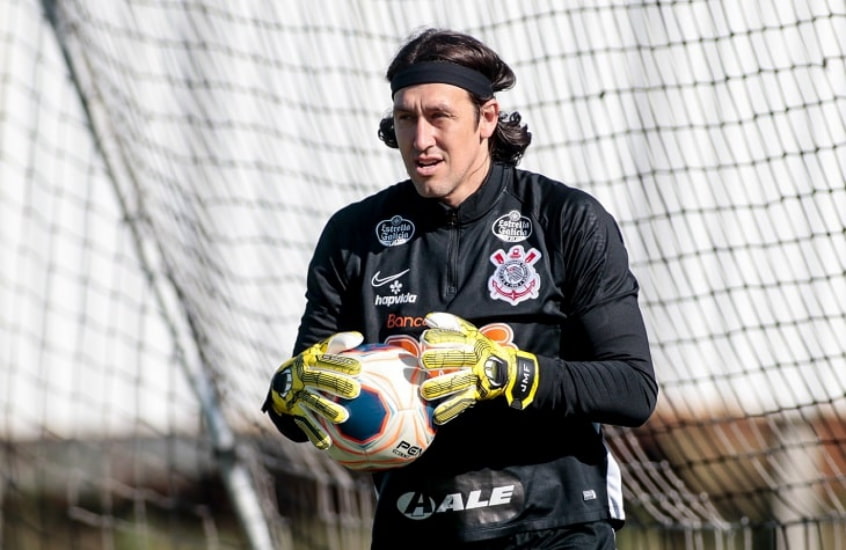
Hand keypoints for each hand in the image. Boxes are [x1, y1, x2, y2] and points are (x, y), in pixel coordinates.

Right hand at [264, 332, 362, 448]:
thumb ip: (339, 344)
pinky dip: (315, 434)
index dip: (343, 364)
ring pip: (313, 403)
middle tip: (355, 391)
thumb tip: (359, 337)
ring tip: (343, 417)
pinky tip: (327, 444)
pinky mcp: (296, 413)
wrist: (282, 382)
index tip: (360, 367)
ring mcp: (299, 396)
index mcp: (312, 361)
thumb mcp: (320, 350)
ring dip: (327, 410)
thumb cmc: (311, 364)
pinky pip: (306, 424)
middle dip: (337, 384)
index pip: (328, 360)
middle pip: (320, 380)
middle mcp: (304, 378)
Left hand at [419, 312, 538, 423]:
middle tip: (422, 362)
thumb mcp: (471, 332)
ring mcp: (475, 377)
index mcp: (471, 342)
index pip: (455, 337)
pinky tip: (437, 416)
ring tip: (424, 391)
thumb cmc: (483, 348)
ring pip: (457, 382)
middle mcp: (473, 359)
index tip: (425, 339)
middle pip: (456, 358)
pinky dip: (449, 410)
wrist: (510, 370)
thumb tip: (429, 319)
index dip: (440, 338)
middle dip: (439, 360)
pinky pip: (462, 402)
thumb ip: (450, 324)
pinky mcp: (477, 394)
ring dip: (440, 387)